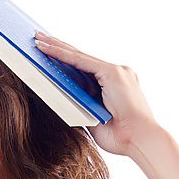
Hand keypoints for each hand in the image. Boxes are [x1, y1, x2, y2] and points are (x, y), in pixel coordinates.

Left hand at [34, 31, 160, 156]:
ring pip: (79, 57)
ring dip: (56, 48)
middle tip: (38, 38)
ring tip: (37, 40)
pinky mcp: (112, 72)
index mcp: (115, 85)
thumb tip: (62, 101)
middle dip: (58, 47)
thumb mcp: (95, 120)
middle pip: (81, 58)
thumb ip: (82, 108)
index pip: (85, 69)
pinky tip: (47, 49)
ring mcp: (116, 71)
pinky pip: (81, 61)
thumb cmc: (122, 138)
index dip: (66, 60)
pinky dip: (62, 54)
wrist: (142, 141)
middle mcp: (118, 73)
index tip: (48, 53)